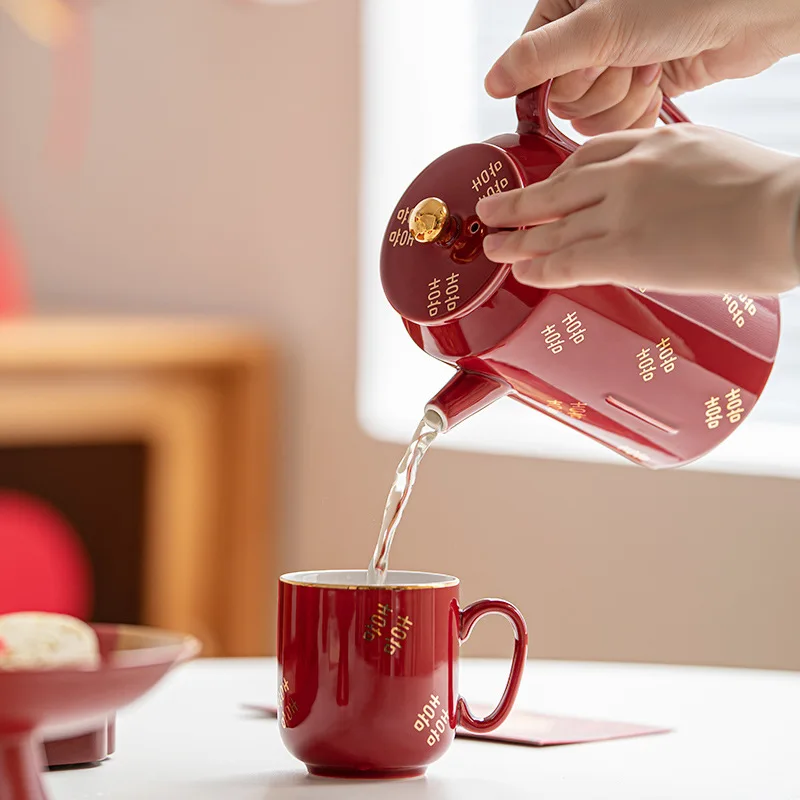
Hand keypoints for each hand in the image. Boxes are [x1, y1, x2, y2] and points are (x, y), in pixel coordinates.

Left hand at [477, 125, 799, 294]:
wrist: (789, 215)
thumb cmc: (770, 193)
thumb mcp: (714, 157)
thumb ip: (675, 171)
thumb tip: (665, 196)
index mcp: (653, 143)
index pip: (588, 154)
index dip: (557, 174)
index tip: (544, 185)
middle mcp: (627, 172)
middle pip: (555, 187)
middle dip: (518, 202)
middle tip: (492, 211)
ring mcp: (620, 211)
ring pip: (551, 226)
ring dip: (516, 239)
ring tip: (494, 247)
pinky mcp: (622, 252)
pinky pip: (566, 260)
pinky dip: (539, 267)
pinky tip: (524, 273)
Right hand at [485, 0, 799, 135]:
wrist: (747, 13)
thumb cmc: (680, 1)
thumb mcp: (597, 27)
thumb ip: (537, 58)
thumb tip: (492, 83)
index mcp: (563, 14)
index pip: (532, 74)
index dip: (560, 82)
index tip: (587, 68)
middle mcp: (584, 42)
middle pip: (562, 101)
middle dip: (601, 88)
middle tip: (628, 58)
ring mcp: (611, 68)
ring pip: (590, 120)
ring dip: (624, 100)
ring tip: (650, 66)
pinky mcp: (636, 91)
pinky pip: (617, 127)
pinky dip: (640, 112)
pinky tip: (660, 82)